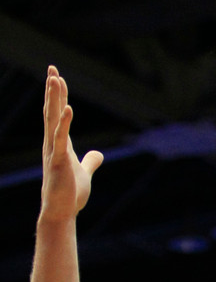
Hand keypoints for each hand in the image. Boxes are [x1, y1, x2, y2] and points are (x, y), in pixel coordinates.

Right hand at [40, 65, 102, 221]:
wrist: (61, 212)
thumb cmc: (70, 194)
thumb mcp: (84, 173)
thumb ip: (90, 161)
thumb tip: (98, 154)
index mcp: (59, 144)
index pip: (58, 114)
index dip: (59, 96)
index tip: (57, 77)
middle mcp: (53, 143)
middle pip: (52, 111)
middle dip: (52, 90)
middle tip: (52, 69)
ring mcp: (53, 151)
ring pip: (52, 120)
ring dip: (54, 99)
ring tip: (55, 79)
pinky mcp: (57, 161)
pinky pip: (60, 139)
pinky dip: (64, 123)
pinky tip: (68, 108)